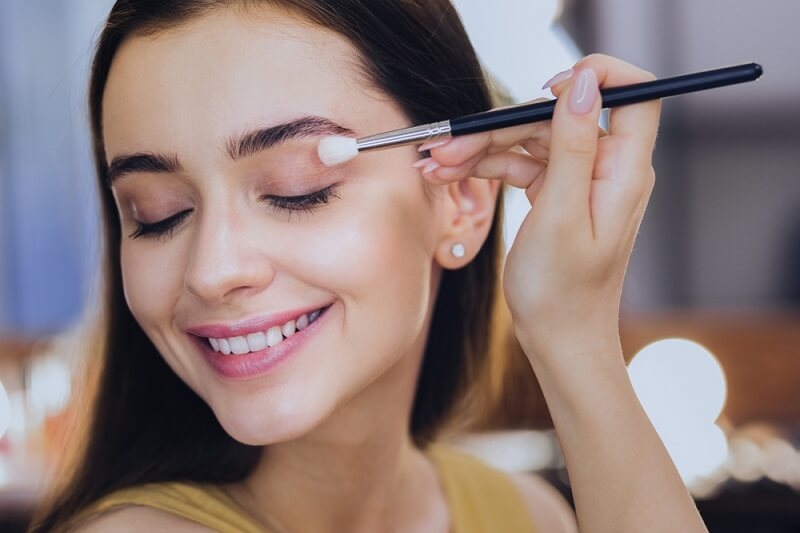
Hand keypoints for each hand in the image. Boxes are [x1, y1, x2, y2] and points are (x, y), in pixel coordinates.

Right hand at [420, 54, 660, 363]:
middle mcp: (605, 168)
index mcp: (622, 169)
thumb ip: (574, 146)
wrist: (557, 339)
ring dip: (481, 149)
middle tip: (448, 145)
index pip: (632, 93)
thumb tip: (583, 84)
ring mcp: (578, 180)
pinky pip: (519, 165)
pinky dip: (485, 167)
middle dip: (501, 127)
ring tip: (436, 165)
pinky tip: (450, 175)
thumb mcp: (562, 215)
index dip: (595, 77)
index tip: (547, 87)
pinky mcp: (555, 193)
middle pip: (557, 117)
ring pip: (530, 140)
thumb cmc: (563, 290)